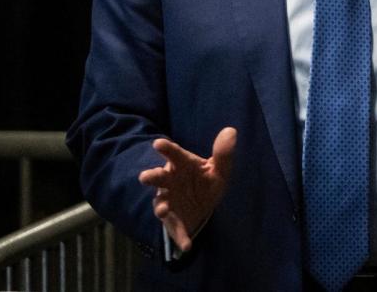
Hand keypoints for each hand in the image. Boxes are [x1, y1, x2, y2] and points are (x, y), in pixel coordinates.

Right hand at [138, 127, 236, 252]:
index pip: (174, 154)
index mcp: (182, 165)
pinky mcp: (173, 220)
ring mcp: (169, 201)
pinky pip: (176, 229)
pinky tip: (186, 246)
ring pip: (161, 203)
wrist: (203, 205)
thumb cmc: (206, 181)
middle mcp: (170, 182)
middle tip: (145, 177)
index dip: (166, 149)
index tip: (158, 144)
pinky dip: (180, 237)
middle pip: (158, 178)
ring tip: (162, 210)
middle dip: (152, 177)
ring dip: (161, 207)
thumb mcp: (219, 169)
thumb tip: (231, 131)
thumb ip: (223, 153)